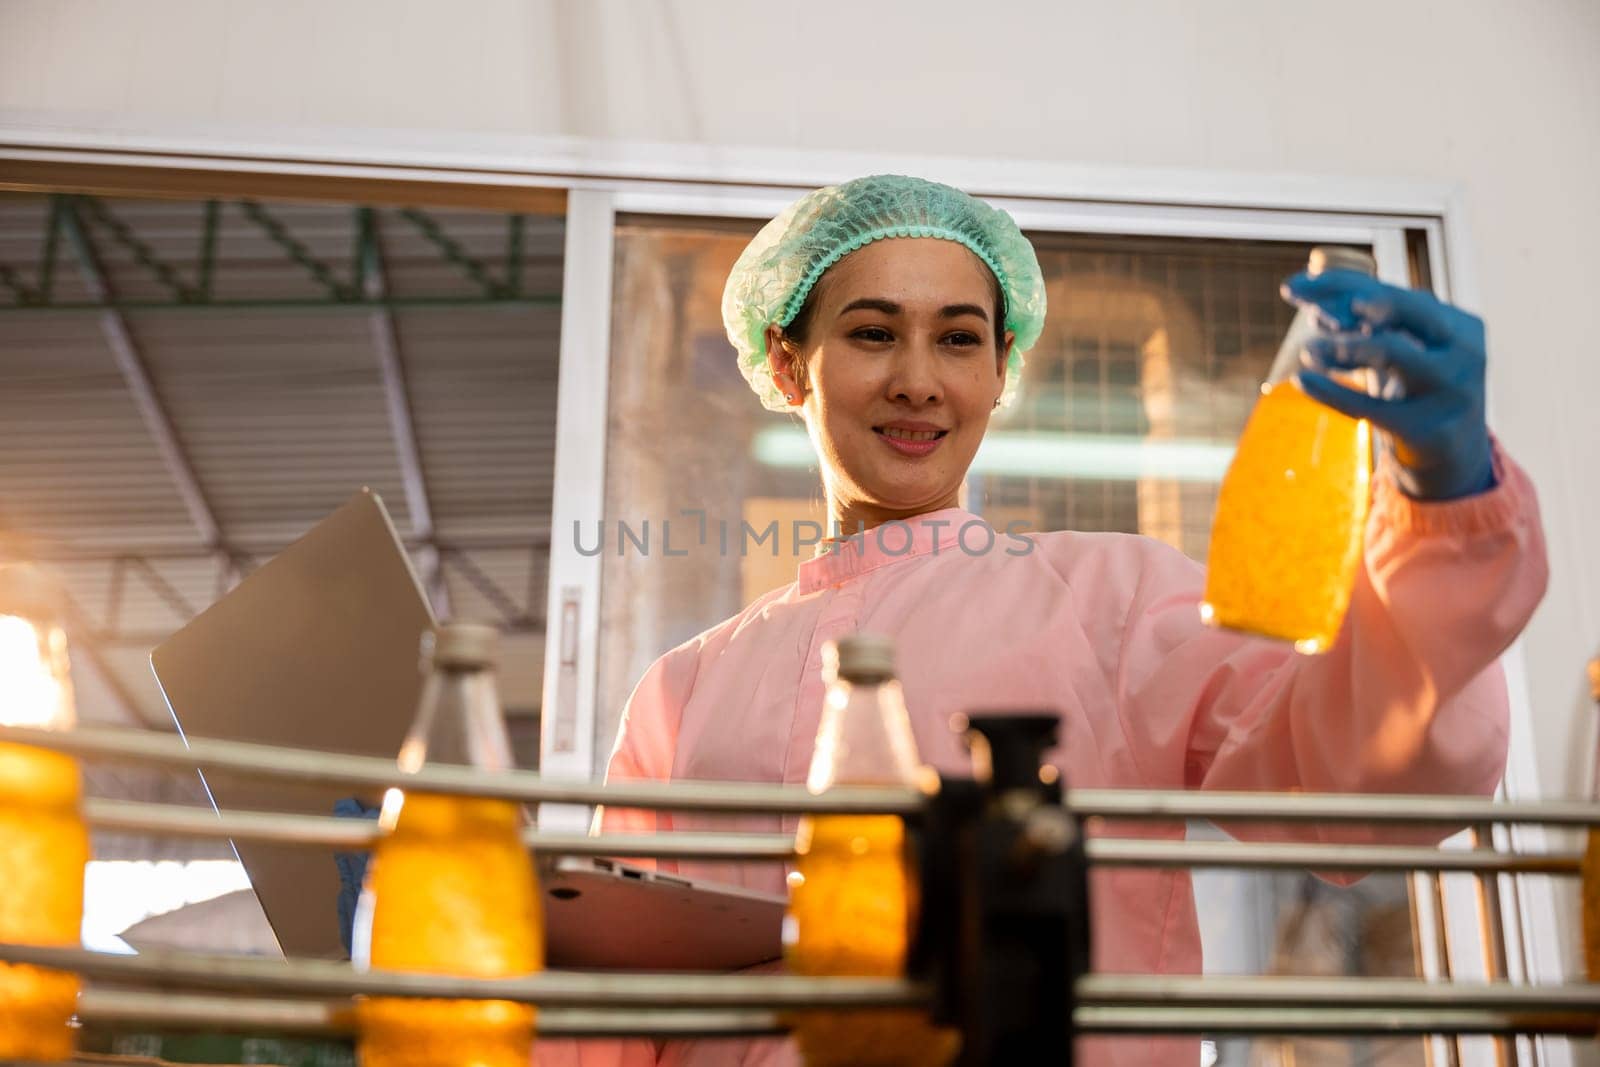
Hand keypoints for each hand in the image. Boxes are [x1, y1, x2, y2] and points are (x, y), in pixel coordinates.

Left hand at [1282, 269, 1494, 500]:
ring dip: (1343, 345)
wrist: (1451, 457)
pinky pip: (1370, 407)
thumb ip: (1364, 331)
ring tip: (1307, 349)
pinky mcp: (1427, 430)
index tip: (1292, 287)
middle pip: (1408, 309)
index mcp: (1460, 327)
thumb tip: (1315, 310)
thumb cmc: (1417, 393)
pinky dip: (1331, 392)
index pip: (1400, 295)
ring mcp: (1451, 391)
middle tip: (1313, 307)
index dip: (1343, 285)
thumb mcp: (1398, 356)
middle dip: (1354, 299)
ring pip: (1393, 351)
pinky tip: (1302, 381)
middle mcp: (1463, 353)